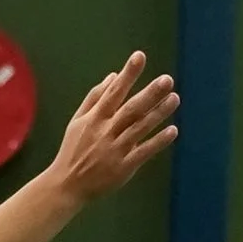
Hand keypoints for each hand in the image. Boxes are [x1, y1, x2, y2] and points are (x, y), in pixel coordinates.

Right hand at [49, 53, 179, 205]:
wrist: (67, 185)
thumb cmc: (73, 149)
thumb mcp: (78, 120)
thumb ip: (95, 97)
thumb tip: (113, 76)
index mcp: (94, 118)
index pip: (113, 92)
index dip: (127, 74)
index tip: (139, 56)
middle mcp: (105, 132)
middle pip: (131, 109)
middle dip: (150, 94)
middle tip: (167, 79)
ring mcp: (115, 150)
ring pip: (140, 128)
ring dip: (158, 113)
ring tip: (175, 98)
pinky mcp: (124, 167)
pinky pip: (144, 152)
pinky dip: (158, 141)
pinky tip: (173, 130)